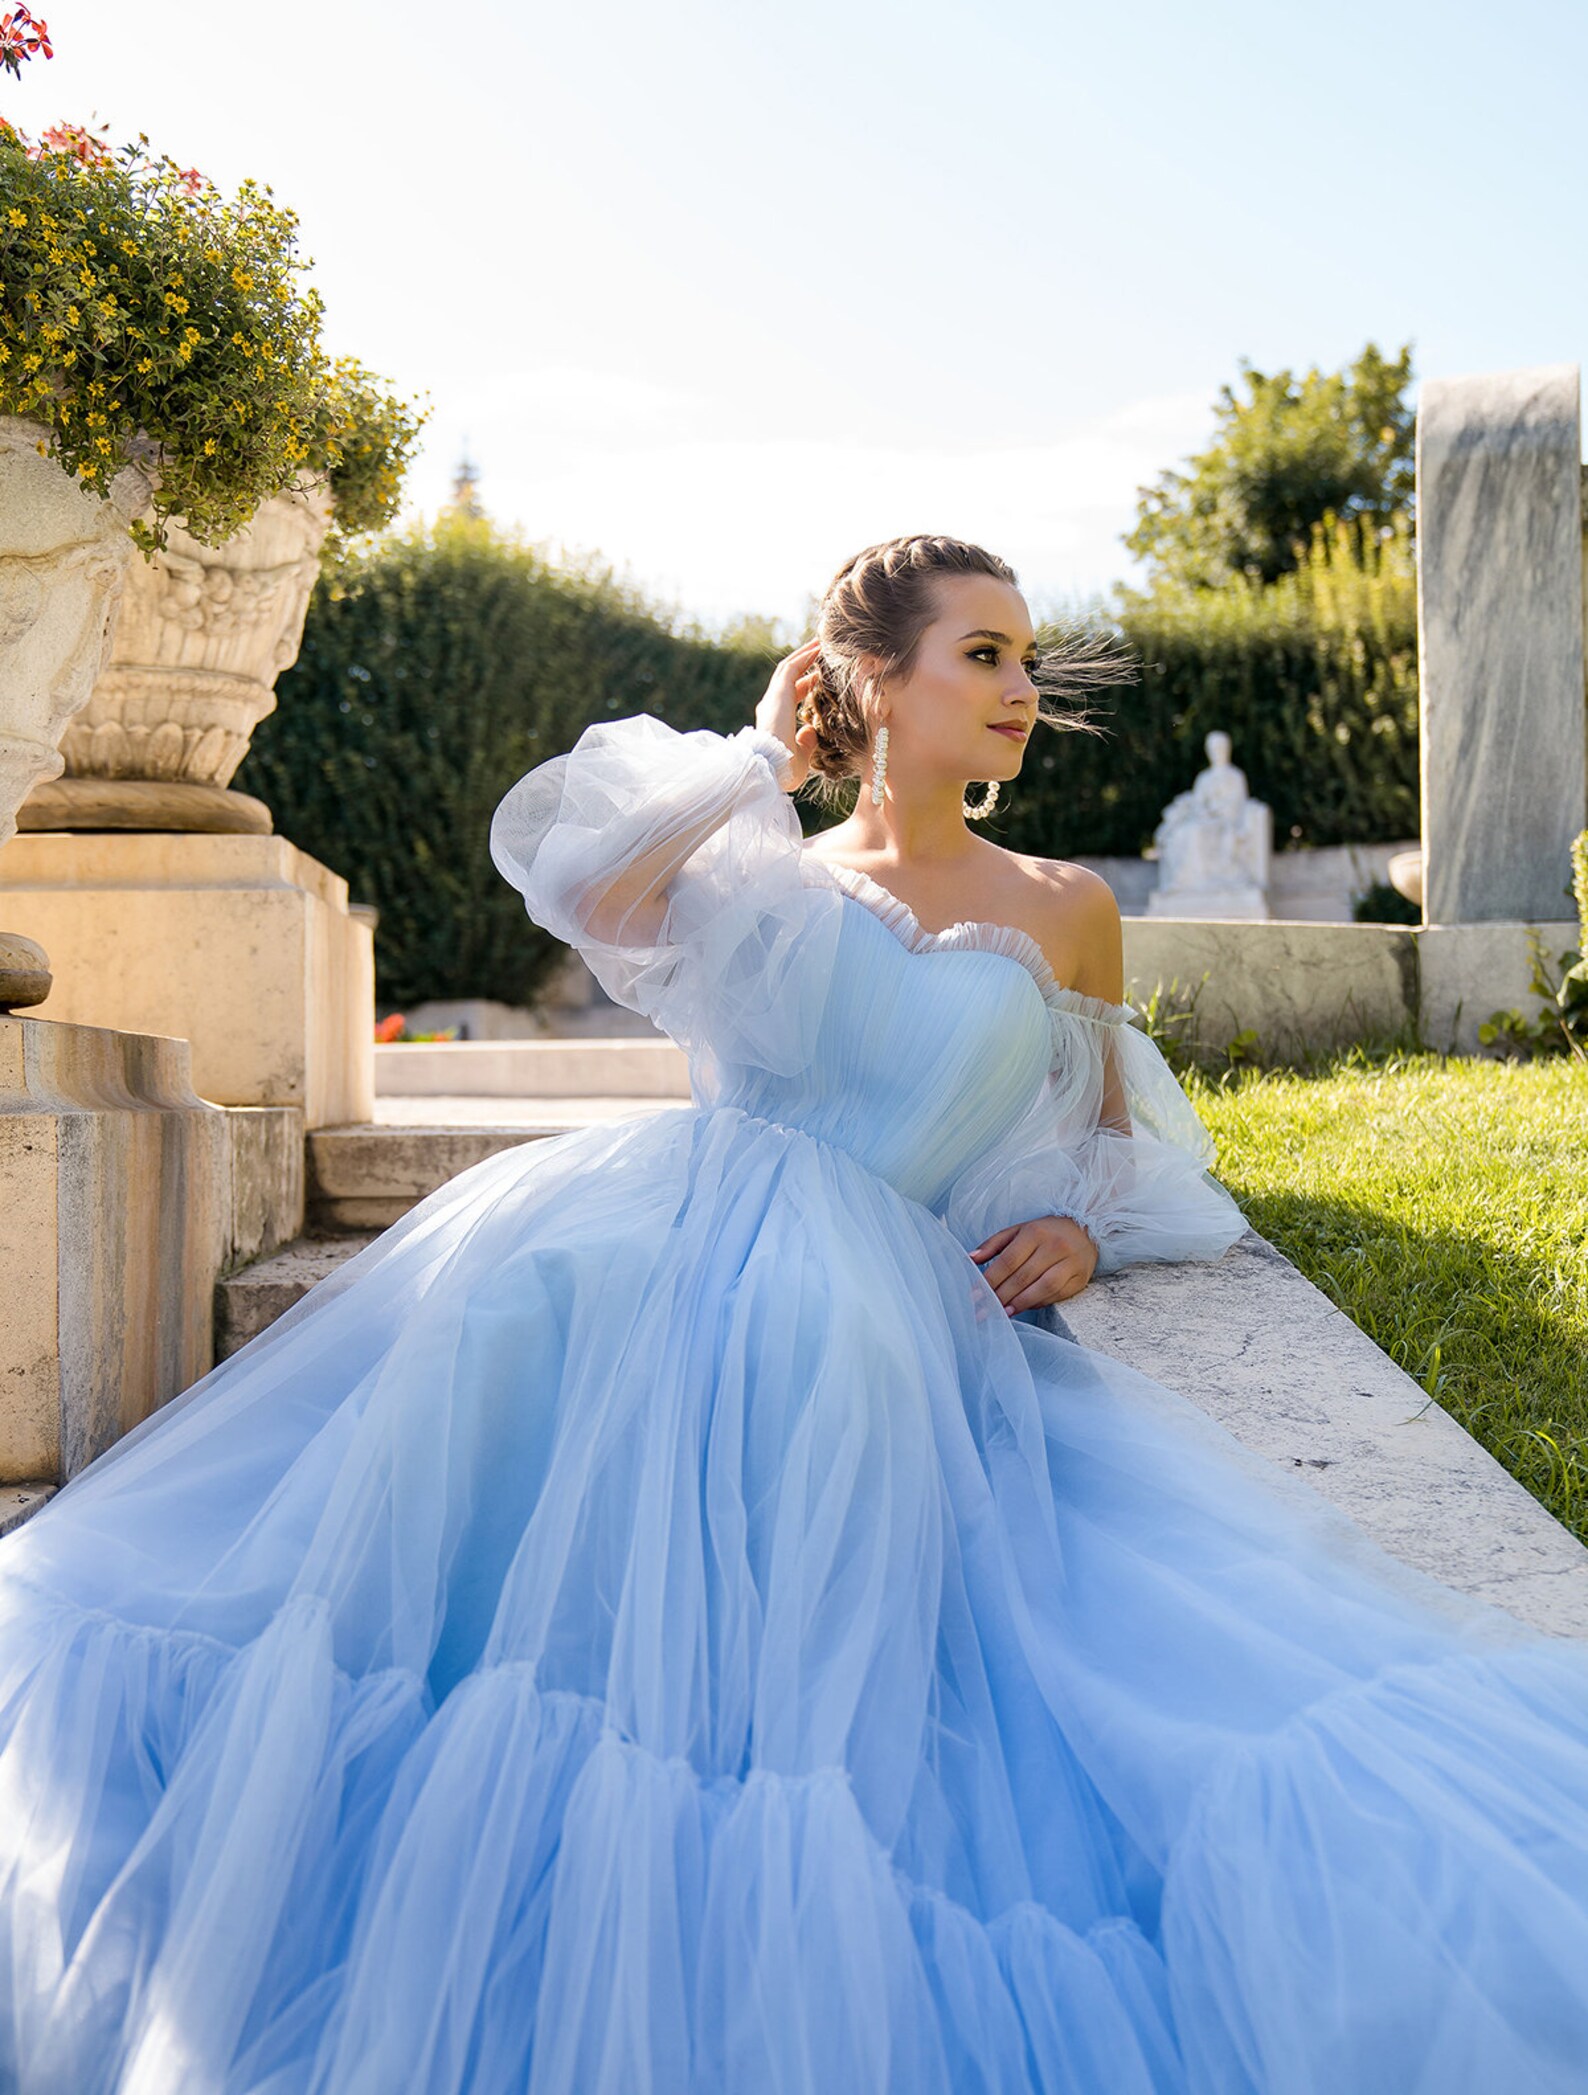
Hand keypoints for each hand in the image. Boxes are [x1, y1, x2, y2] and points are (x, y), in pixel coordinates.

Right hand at [754, 638, 822, 790]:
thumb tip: (811, 731)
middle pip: (787, 677)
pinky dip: (803, 657)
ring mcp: (772, 698)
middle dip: (803, 663)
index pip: (790, 695)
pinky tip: (817, 649)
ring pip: (788, 668)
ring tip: (819, 643)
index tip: (818, 677)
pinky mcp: (777, 694)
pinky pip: (791, 668)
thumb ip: (806, 743)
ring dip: (804, 654)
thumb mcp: (801, 757)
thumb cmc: (784, 770)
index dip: (805, 684)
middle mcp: (771, 705)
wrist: (770, 768)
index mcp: (775, 720)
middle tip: (819, 650)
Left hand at [969, 1215, 1098, 1313]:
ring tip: (1003, 1313)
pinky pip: (1056, 1295)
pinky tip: (1024, 1307)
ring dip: (1020, 1303)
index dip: (990, 1280)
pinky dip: (1038, 1303)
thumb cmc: (1046, 1232)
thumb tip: (971, 1260)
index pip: (1008, 1261)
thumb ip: (993, 1244)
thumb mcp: (1019, 1230)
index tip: (975, 1295)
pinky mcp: (1080, 1278)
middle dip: (1001, 1296)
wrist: (1086, 1229)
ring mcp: (1069, 1263)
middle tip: (985, 1310)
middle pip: (1023, 1277)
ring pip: (1042, 1288)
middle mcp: (1054, 1247)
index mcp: (1035, 1233)